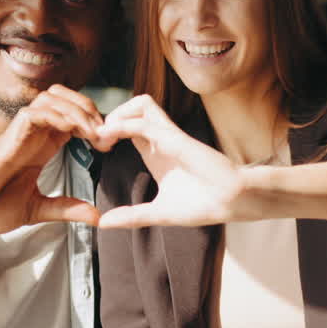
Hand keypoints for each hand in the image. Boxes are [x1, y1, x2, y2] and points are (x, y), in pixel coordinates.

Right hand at [0, 85, 105, 234]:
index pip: (72, 119)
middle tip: (107, 134)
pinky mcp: (9, 137)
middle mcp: (32, 135)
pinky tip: (73, 131)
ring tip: (95, 132)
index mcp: (40, 148)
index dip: (94, 125)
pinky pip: (35, 113)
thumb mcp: (35, 210)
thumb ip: (65, 209)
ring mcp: (20, 133)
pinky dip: (58, 116)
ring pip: (52, 98)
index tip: (110, 145)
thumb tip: (97, 215)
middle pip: (65, 99)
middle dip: (90, 109)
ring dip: (78, 110)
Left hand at [94, 95, 256, 228]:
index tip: (96, 148)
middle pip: (135, 107)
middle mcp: (161, 140)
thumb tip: (103, 223)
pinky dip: (123, 125)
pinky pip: (145, 123)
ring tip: (104, 136)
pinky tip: (110, 138)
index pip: (128, 125)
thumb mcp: (157, 214)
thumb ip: (131, 216)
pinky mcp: (177, 139)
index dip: (109, 130)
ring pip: (141, 104)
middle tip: (97, 139)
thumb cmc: (202, 205)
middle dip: (111, 115)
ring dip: (118, 114)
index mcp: (155, 152)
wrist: (230, 203)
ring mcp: (169, 137)